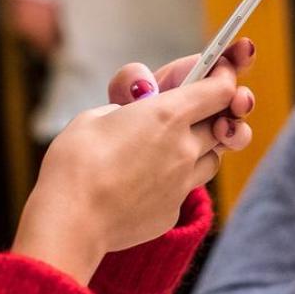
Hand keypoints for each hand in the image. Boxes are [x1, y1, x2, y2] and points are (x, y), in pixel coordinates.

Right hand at [12, 41, 251, 284]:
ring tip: (172, 146)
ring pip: (211, 159)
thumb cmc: (76, 162)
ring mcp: (182, 184)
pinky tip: (148, 181)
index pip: (220, 90)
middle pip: (219, 124)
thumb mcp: (95, 116)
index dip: (223, 78)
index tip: (218, 72)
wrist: (71, 221)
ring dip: (200, 148)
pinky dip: (177, 180)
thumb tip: (133, 114)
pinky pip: (186, 189)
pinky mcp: (171, 212)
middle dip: (209, 114)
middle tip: (188, 110)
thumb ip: (125, 110)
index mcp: (167, 115)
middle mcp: (184, 149)